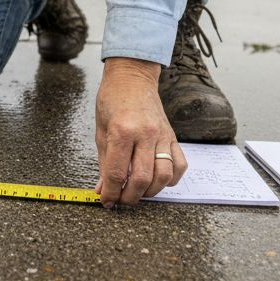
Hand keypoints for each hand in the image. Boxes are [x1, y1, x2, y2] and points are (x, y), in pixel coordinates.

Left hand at [94, 57, 187, 206]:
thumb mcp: (100, 130)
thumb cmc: (112, 100)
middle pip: (142, 179)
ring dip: (150, 192)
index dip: (111, 193)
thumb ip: (103, 162)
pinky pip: (179, 165)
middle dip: (129, 197)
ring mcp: (162, 136)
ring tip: (137, 192)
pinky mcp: (172, 137)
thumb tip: (103, 189)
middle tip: (121, 200)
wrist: (133, 78)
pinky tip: (157, 180)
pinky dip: (170, 179)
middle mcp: (145, 134)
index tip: (107, 202)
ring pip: (163, 176)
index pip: (117, 172)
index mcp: (122, 131)